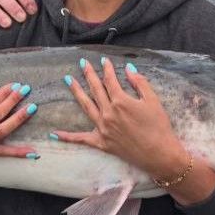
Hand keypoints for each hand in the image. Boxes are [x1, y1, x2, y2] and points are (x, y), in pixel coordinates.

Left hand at [53, 57, 214, 203]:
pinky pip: (81, 139)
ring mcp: (102, 128)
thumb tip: (129, 69)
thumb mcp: (153, 101)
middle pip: (95, 89)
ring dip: (76, 92)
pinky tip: (54, 133)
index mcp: (121, 101)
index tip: (103, 60)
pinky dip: (68, 136)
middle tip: (82, 63)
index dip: (106, 69)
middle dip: (88, 75)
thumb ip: (139, 83)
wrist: (159, 154)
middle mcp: (108, 113)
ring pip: (86, 106)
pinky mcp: (101, 143)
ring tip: (68, 80)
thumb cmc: (159, 127)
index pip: (110, 80)